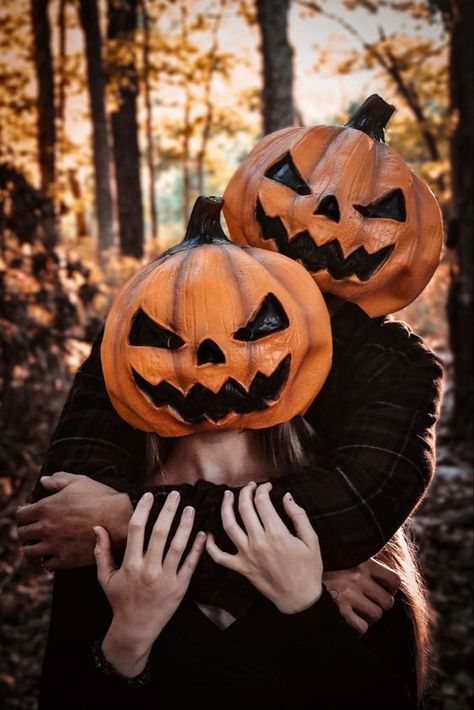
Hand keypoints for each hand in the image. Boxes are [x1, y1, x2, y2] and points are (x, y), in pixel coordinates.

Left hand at [16, 472, 132, 569]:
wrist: (121, 521)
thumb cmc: (101, 498)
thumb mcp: (80, 482)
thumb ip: (59, 480)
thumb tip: (44, 480)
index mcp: (46, 507)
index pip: (20, 516)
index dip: (24, 515)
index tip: (30, 516)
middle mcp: (46, 528)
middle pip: (22, 534)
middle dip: (27, 531)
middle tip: (35, 530)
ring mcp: (54, 546)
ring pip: (29, 553)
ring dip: (33, 548)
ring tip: (41, 544)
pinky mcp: (66, 560)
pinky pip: (46, 565)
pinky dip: (48, 560)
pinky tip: (55, 553)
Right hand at [97, 490, 206, 676]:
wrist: (135, 630)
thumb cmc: (119, 600)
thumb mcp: (105, 578)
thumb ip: (101, 552)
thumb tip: (97, 527)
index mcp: (130, 565)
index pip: (136, 530)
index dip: (143, 509)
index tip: (149, 495)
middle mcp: (148, 570)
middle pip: (160, 533)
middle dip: (168, 511)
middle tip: (176, 494)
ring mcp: (166, 579)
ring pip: (178, 546)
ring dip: (185, 525)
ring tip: (191, 509)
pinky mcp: (180, 588)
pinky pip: (191, 564)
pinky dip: (198, 548)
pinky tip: (203, 533)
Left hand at [205, 481, 322, 613]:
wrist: (300, 599)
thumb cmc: (308, 569)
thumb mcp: (311, 540)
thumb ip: (298, 516)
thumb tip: (286, 497)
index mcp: (277, 533)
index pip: (262, 501)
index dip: (263, 489)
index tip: (266, 486)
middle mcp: (258, 542)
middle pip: (244, 508)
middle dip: (245, 491)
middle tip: (249, 486)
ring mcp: (247, 555)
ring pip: (229, 525)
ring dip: (225, 507)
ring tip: (227, 495)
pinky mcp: (241, 568)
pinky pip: (219, 556)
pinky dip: (210, 545)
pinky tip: (208, 533)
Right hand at [323, 558, 400, 634]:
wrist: (296, 570)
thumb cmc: (324, 563)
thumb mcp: (344, 554)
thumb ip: (362, 558)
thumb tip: (380, 556)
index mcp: (362, 562)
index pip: (394, 580)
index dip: (390, 589)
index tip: (381, 590)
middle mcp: (357, 577)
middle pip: (387, 602)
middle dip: (379, 605)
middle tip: (367, 603)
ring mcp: (348, 594)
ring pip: (376, 615)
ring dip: (368, 617)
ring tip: (356, 611)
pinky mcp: (338, 610)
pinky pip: (361, 627)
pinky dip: (357, 627)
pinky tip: (349, 620)